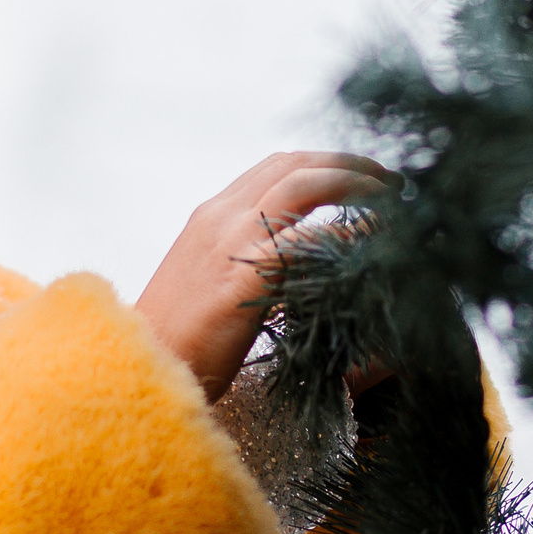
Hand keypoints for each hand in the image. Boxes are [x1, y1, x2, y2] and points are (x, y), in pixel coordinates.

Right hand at [135, 151, 396, 402]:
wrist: (136, 370)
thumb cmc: (176, 342)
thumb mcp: (206, 285)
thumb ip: (242, 262)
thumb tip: (291, 265)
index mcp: (211, 216)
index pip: (276, 167)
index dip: (325, 164)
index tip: (363, 179)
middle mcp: (221, 217)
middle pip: (296, 163)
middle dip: (351, 164)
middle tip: (393, 182)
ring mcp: (230, 242)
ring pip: (305, 184)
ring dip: (357, 184)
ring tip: (395, 202)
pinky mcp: (243, 277)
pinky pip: (308, 240)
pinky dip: (348, 234)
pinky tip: (376, 246)